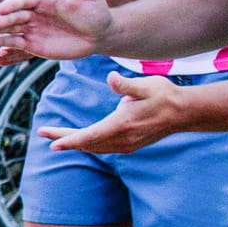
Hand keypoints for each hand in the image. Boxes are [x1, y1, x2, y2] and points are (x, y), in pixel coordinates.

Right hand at [0, 0, 111, 61]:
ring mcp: (32, 28)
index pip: (24, 0)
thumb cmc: (96, 11)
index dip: (13, 4)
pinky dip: (3, 43)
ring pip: (10, 29)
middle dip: (1, 20)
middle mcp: (34, 13)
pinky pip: (14, 43)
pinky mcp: (32, 44)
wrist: (100, 33)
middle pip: (13, 15)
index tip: (2, 9)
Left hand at [40, 73, 186, 153]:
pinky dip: (88, 144)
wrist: (185, 112)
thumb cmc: (164, 95)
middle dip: (64, 139)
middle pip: (87, 143)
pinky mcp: (130, 145)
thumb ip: (127, 85)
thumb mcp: (146, 85)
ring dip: (74, 142)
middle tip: (42, 132)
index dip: (70, 140)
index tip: (52, 143)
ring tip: (55, 136)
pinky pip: (103, 147)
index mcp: (122, 125)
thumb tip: (111, 78)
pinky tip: (78, 140)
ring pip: (94, 147)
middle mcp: (123, 139)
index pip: (90, 136)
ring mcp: (127, 145)